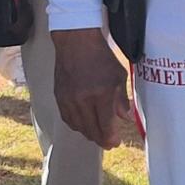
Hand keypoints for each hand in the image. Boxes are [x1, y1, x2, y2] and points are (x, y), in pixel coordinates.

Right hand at [52, 28, 129, 148]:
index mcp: (101, 94)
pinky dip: (77, 125)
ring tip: (98, 133)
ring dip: (89, 133)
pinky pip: (68, 119)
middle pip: (92, 131)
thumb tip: (125, 119)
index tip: (116, 142)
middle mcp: (83, 100)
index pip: (106, 126)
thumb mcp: (120, 77)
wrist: (76, 42)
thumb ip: (122, 100)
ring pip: (79, 127)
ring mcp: (68, 100)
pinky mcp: (59, 97)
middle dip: (102, 140)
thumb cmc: (101, 57)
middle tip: (109, 142)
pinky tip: (85, 124)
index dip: (111, 139)